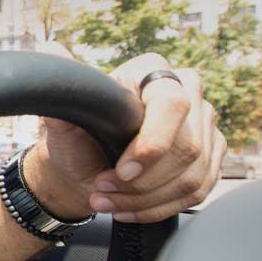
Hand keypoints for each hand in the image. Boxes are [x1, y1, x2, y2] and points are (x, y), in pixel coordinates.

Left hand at [27, 43, 226, 222]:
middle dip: (141, 182)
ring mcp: (204, 124)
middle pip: (187, 148)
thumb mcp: (63, 113)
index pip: (172, 105)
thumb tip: (51, 50)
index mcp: (153, 70)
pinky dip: (160, 208)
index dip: (151, 145)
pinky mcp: (210, 156)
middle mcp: (188, 91)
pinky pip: (198, 190)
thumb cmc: (76, 136)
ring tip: (108, 202)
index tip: (122, 171)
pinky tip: (129, 210)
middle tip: (102, 190)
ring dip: (146, 199)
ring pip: (192, 175)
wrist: (82, 165)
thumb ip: (62, 88)